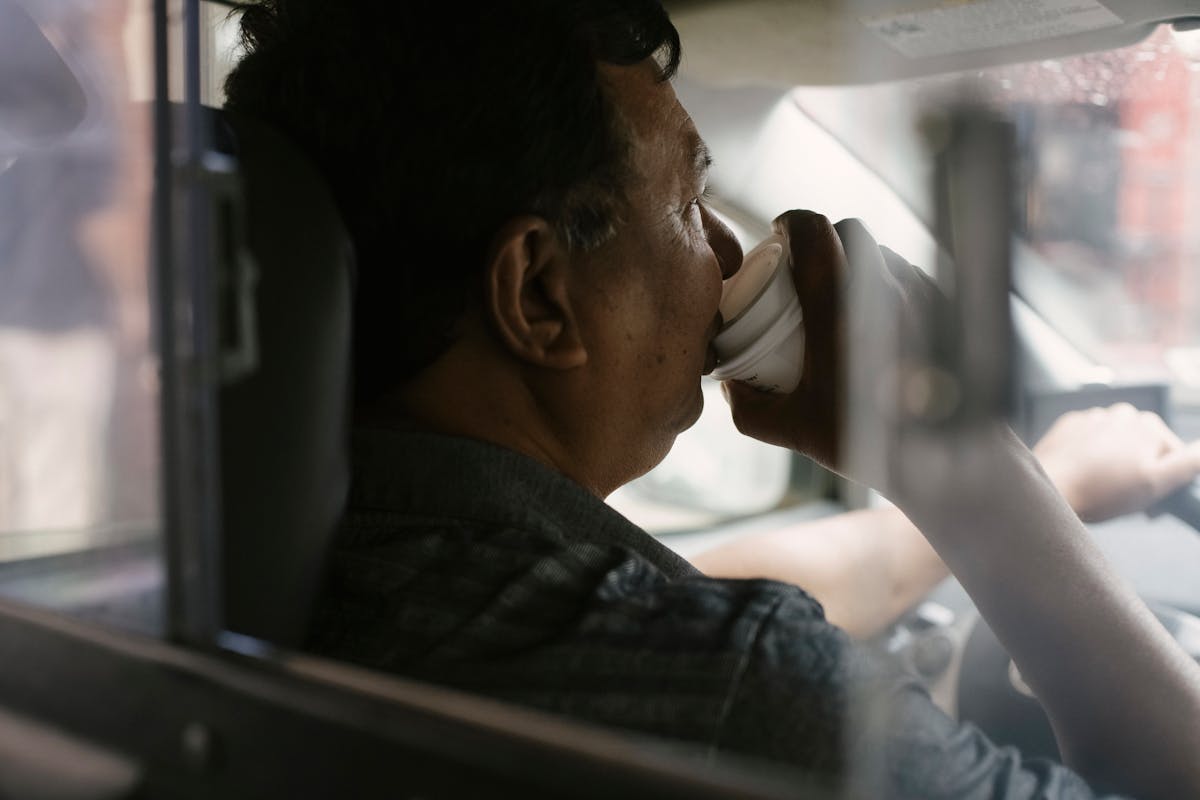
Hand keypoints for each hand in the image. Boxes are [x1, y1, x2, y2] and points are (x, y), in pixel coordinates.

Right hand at [723, 211, 946, 493]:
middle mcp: (884, 291)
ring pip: (883, 251)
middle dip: (824, 239)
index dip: (792, 223)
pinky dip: (888, 284)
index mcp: (840, 309)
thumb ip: (748, 407)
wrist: (945, 461)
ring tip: (844, 298)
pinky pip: (910, 275)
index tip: (779, 236)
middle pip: (850, 230)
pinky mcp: (947, 307)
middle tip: (807, 270)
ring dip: (858, 262)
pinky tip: (880, 319)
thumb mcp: (793, 430)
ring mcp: (921, 295)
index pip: (814, 231)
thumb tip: (729, 383)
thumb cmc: (868, 447)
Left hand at [1034, 404, 1199, 522]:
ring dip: (1115, 462)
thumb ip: (1187, 463)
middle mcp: (1122, 414)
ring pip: (1116, 444)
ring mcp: (1093, 418)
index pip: (1170, 455)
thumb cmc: (1102, 490)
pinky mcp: (1069, 426)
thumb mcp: (1157, 482)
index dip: (1164, 481)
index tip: (1151, 502)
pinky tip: (1084, 474)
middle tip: (1126, 497)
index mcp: (1149, 425)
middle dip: (1140, 470)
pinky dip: (1090, 456)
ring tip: (1102, 487)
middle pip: (1142, 447)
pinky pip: (1089, 441)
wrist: (1050, 488)